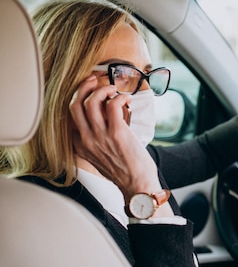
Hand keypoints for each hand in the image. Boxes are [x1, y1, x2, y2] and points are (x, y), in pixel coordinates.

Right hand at [69, 75, 171, 216]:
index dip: (80, 95)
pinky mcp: (117, 134)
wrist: (137, 186)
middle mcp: (86, 139)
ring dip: (104, 89)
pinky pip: (112, 105)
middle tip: (97, 80)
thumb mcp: (100, 156)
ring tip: (115, 89)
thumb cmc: (124, 171)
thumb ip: (97, 139)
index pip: (71, 114)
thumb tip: (106, 116)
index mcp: (80, 144)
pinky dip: (119, 97)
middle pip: (75, 104)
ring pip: (92, 102)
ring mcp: (100, 136)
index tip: (91, 88)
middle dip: (85, 86)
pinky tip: (127, 99)